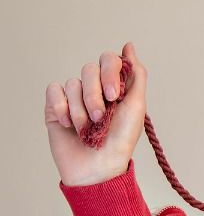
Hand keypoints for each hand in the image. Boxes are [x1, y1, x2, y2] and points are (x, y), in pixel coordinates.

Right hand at [44, 42, 147, 185]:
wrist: (98, 169)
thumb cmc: (120, 142)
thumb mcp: (137, 107)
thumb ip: (136, 74)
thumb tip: (128, 46)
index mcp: (114, 86)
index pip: (109, 60)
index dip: (110, 73)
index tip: (114, 96)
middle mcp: (94, 89)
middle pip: (89, 69)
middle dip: (95, 95)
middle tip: (101, 117)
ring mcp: (74, 98)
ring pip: (73, 83)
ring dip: (82, 110)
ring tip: (87, 130)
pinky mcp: (56, 107)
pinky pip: (54, 91)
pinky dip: (63, 108)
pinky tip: (70, 126)